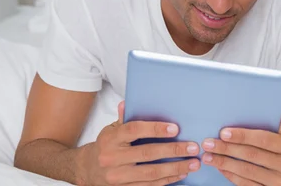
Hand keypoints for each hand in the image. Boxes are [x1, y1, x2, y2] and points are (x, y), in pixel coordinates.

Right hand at [78, 101, 200, 185]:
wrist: (87, 169)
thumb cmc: (106, 145)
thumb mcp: (111, 129)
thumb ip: (123, 118)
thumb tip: (126, 102)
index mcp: (111, 138)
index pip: (134, 130)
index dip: (155, 129)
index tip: (175, 128)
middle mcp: (112, 158)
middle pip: (146, 153)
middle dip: (173, 150)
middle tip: (193, 147)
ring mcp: (117, 176)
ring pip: (150, 174)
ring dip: (175, 169)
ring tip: (193, 163)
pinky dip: (167, 181)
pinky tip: (181, 174)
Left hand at [200, 107, 280, 185]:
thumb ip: (280, 126)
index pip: (264, 139)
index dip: (243, 136)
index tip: (223, 133)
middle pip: (252, 155)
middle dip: (227, 148)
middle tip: (209, 144)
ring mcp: (280, 182)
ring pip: (247, 170)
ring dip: (224, 162)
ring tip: (208, 156)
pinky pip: (246, 184)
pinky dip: (231, 175)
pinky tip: (220, 168)